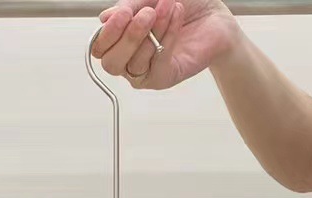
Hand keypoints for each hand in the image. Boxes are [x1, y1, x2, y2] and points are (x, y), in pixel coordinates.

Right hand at [91, 0, 240, 89]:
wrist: (212, 14)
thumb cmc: (181, 6)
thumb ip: (128, 8)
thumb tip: (105, 18)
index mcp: (119, 40)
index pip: (99, 48)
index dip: (107, 33)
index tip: (123, 13)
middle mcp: (128, 59)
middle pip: (111, 63)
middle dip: (128, 37)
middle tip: (147, 14)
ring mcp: (145, 71)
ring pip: (135, 63)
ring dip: (153, 31)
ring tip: (168, 7)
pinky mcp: (164, 77)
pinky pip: (157, 63)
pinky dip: (167, 36)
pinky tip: (176, 16)